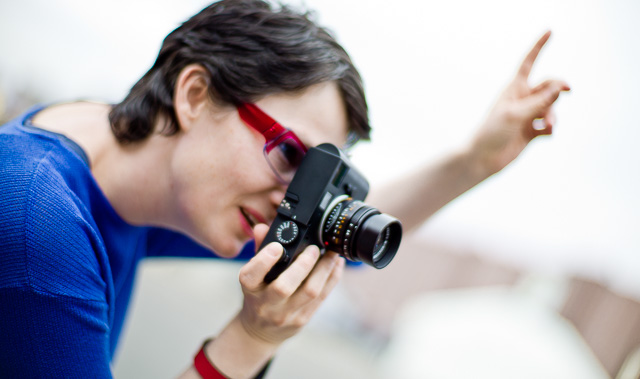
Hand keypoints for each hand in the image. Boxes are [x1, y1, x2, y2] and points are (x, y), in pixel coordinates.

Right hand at [236, 224, 344, 345]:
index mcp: (250, 289)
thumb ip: (259, 250)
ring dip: (324, 269)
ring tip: (332, 253)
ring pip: (310, 292)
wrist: (260, 330)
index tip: (276, 247)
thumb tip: (263, 227)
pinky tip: (336, 264)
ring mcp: (286, 314)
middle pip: (284, 287)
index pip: (250, 276)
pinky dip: (332, 278)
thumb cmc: (258, 295)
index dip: (263, 261)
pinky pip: (322, 297)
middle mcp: (266, 304)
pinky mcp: (303, 318)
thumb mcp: (252, 275)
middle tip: (314, 248)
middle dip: (303, 265)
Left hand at [470, 31, 570, 175]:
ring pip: (551, 108)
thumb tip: (560, 87)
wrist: (482, 159)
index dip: (538, 47)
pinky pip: (548, 126)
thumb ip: (539, 101)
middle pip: (548, 86)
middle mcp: (522, 100)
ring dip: (553, 115)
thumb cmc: (492, 132)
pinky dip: (550, 129)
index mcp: (513, 89)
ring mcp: (527, 116)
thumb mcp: (516, 114)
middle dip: (558, 88)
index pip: (528, 63)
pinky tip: (546, 133)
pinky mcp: (531, 132)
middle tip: (568, 89)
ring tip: (549, 125)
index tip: (550, 31)